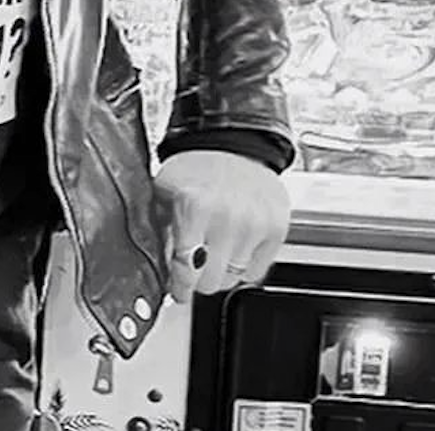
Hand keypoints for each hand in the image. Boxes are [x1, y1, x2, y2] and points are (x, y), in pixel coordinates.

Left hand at [152, 150, 289, 302]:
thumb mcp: (165, 191)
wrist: (234, 144)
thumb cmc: (197, 166)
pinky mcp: (276, 230)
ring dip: (220, 272)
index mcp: (193, 206)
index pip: (185, 269)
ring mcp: (255, 225)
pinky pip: (256, 271)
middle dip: (198, 279)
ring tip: (213, 252)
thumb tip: (159, 267)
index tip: (177, 291)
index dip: (178, 286)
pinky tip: (232, 248)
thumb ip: (159, 229)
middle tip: (193, 267)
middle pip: (210, 281)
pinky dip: (243, 267)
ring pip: (234, 279)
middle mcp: (227, 218)